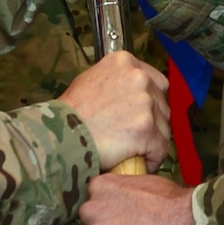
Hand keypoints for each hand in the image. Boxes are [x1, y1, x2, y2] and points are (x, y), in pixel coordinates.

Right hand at [61, 52, 170, 172]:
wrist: (60, 134)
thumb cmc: (70, 113)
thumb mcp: (90, 80)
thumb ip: (116, 81)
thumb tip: (129, 93)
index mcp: (125, 62)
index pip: (155, 82)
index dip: (151, 102)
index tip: (142, 115)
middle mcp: (138, 77)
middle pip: (162, 105)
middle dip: (153, 122)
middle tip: (135, 136)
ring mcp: (144, 102)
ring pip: (163, 128)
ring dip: (153, 142)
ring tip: (132, 150)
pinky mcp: (146, 127)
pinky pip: (160, 148)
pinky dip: (152, 158)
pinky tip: (137, 162)